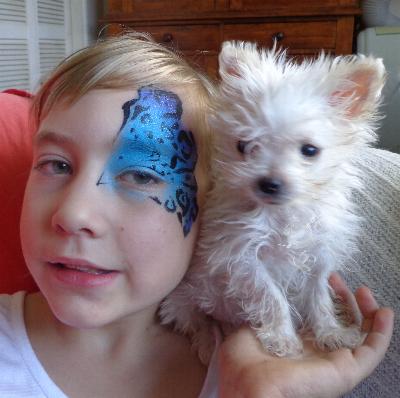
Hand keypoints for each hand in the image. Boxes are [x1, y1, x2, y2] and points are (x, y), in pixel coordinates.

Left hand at [218, 274, 393, 397]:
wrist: (246, 385)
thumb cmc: (243, 360)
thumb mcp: (254, 326)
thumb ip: (269, 311)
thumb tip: (273, 290)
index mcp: (298, 345)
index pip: (321, 320)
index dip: (326, 299)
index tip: (323, 278)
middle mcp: (319, 353)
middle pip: (342, 324)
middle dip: (343, 299)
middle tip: (337, 279)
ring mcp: (334, 362)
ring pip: (361, 337)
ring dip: (367, 312)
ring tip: (364, 290)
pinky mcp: (346, 370)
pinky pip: (372, 351)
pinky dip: (382, 331)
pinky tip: (385, 312)